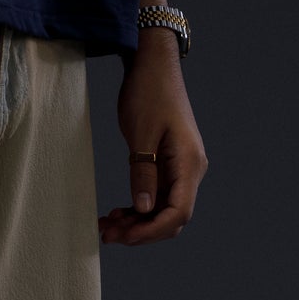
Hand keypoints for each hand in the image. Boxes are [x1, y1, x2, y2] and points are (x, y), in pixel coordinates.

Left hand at [98, 31, 207, 244]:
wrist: (153, 62)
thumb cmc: (148, 91)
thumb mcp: (140, 132)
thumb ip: (143, 172)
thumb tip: (143, 210)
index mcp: (189, 162)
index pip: (178, 212)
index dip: (152, 231)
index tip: (125, 237)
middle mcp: (191, 169)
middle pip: (171, 215)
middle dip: (141, 230)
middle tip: (107, 234)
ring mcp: (181, 166)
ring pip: (163, 207)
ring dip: (138, 220)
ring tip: (108, 226)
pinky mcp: (169, 162)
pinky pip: (157, 193)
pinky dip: (139, 205)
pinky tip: (119, 211)